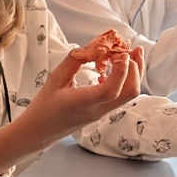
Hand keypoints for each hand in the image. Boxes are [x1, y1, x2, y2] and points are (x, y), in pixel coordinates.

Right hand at [14, 41, 144, 145]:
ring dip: (135, 73)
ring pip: (130, 95)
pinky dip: (126, 79)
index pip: (111, 90)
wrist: (40, 131)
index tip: (120, 53)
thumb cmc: (44, 106)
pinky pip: (122, 95)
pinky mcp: (103, 111)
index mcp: (83, 103)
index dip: (121, 70)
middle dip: (136, 68)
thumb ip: (73, 61)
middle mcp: (97, 110)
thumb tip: (92, 46)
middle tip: (130, 49)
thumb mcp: (55, 79)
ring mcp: (103, 112)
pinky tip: (116, 68)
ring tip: (131, 54)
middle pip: (130, 92)